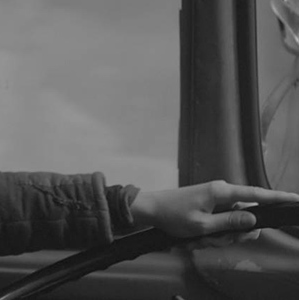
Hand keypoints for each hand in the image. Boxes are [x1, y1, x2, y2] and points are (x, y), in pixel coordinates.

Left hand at [129, 180, 298, 246]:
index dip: (278, 197)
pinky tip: (194, 238)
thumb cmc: (172, 215)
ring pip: (230, 225)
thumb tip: (254, 219)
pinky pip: (219, 224)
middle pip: (244, 218)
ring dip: (216, 237)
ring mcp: (215, 199)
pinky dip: (210, 235)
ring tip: (196, 238)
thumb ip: (230, 223)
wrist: (150, 209)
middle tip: (211, 240)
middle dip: (231, 235)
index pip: (257, 194)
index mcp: (221, 192)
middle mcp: (221, 193)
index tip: (296, 198)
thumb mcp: (203, 225)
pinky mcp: (209, 206)